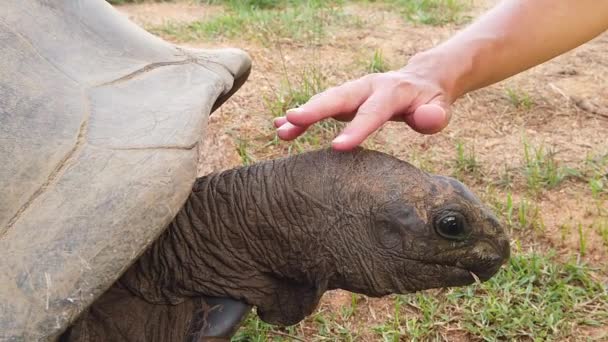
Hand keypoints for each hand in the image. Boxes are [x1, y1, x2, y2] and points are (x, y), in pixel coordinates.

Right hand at [273, 68, 450, 150]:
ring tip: (280, 129)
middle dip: (316, 109)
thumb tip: (427, 118)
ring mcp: (354, 91)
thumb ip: (434, 115)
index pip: (373, 112)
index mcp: (392, 92)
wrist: (421, 81)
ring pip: (325, 101)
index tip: (337, 147)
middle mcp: (368, 87)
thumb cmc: (430, 101)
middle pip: (340, 97)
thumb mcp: (439, 108)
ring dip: (302, 115)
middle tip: (292, 119)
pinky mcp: (345, 99)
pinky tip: (282, 127)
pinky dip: (302, 117)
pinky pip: (321, 106)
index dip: (356, 129)